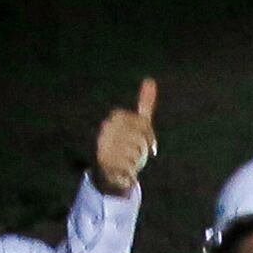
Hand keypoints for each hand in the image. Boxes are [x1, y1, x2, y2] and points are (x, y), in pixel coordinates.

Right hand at [91, 76, 161, 195]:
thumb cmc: (128, 145)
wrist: (110, 172)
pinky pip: (128, 166)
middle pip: (139, 138)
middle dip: (142, 149)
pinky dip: (130, 172)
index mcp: (115, 116)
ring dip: (136, 161)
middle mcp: (106, 128)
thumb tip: (150, 80)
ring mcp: (103, 144)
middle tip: (137, 154)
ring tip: (128, 162)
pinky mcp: (102, 162)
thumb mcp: (139, 124)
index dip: (149, 136)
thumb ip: (145, 103)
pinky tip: (124, 170)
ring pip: (134, 153)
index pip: (143, 124)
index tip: (148, 143)